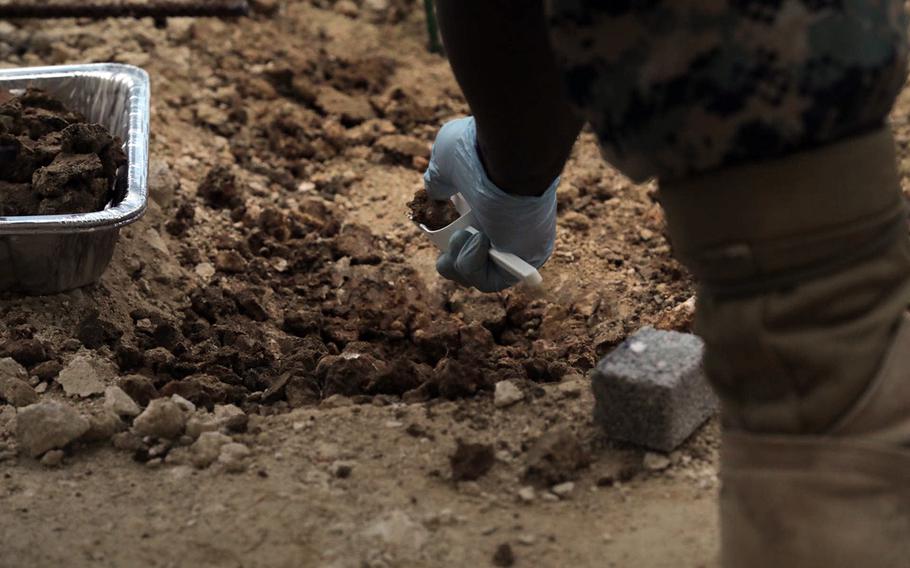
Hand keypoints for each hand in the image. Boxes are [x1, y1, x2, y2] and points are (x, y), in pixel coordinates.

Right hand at [424, 117, 557, 291]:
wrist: (507, 155)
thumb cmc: (477, 152)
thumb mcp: (446, 162)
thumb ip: (440, 181)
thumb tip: (434, 192)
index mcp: (494, 203)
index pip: (470, 234)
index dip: (449, 239)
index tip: (444, 224)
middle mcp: (509, 225)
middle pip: (469, 261)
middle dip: (450, 254)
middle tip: (459, 233)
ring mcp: (520, 245)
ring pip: (476, 275)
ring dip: (459, 258)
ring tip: (469, 232)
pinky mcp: (527, 261)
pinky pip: (489, 281)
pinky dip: (473, 265)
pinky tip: (480, 239)